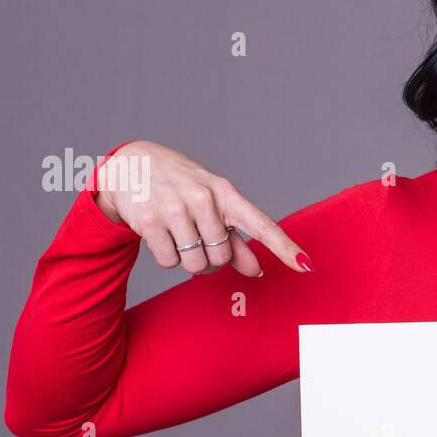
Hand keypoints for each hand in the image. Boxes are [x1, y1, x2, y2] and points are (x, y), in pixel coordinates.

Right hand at [92, 140, 313, 277]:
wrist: (131, 165)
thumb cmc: (180, 187)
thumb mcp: (211, 203)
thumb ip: (236, 239)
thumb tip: (257, 271)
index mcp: (225, 193)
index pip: (261, 224)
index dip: (284, 248)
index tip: (306, 266)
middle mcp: (203, 198)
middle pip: (222, 258)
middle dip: (212, 259)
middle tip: (199, 241)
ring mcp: (174, 209)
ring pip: (196, 264)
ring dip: (189, 260)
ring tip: (179, 235)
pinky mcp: (149, 222)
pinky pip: (170, 262)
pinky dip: (167, 256)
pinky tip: (161, 234)